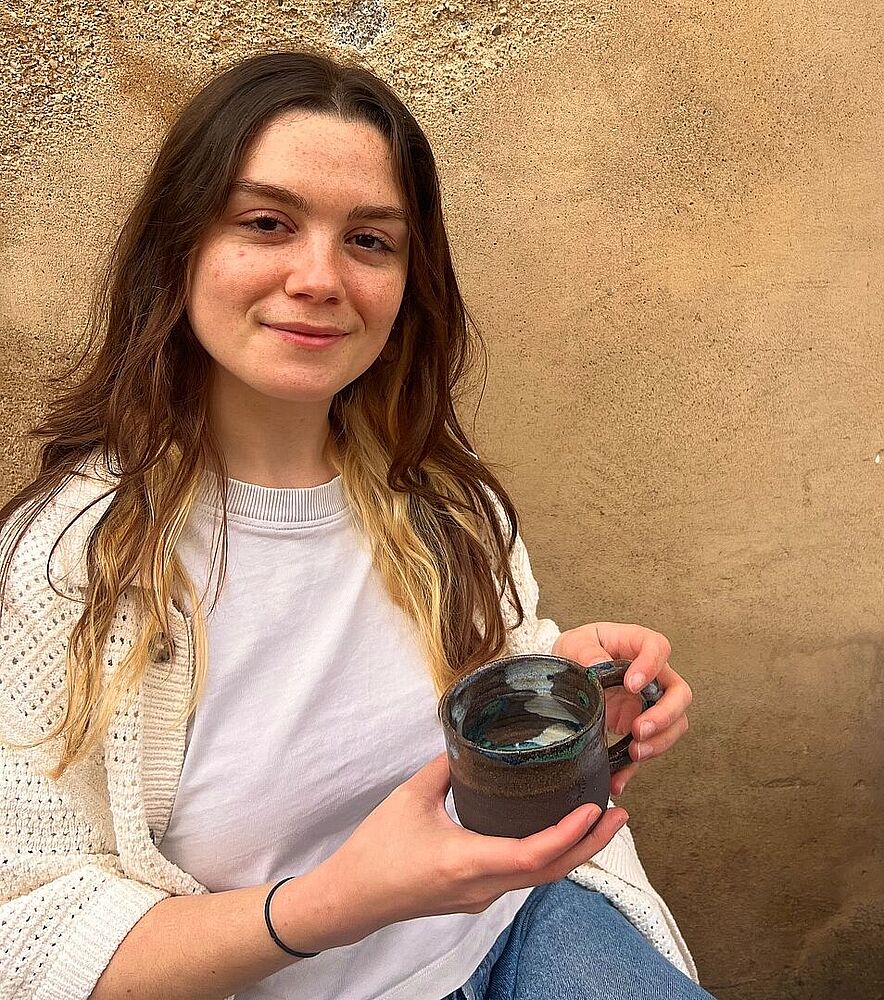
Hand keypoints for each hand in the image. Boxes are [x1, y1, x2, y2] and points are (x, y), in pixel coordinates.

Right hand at [282, 754, 627, 951]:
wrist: (351, 899)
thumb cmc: (376, 850)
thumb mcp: (411, 797)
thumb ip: (446, 766)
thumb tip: (472, 740)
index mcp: (466, 861)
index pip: (533, 854)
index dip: (569, 834)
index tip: (593, 809)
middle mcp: (482, 887)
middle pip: (551, 872)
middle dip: (590, 844)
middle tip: (617, 813)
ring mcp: (480, 897)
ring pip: (540, 879)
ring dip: (573, 852)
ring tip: (596, 820)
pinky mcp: (474, 897)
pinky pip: (522, 879)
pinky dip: (548, 857)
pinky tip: (554, 834)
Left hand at [552, 622, 691, 793]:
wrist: (564, 677)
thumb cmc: (575, 652)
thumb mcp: (573, 644)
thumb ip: (585, 652)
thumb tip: (598, 665)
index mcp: (635, 646)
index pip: (658, 648)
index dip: (652, 666)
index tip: (632, 684)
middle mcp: (650, 676)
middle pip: (678, 693)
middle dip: (665, 716)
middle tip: (638, 729)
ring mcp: (647, 703)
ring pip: (674, 725)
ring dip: (659, 742)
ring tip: (635, 752)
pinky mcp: (637, 727)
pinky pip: (645, 750)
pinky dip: (633, 769)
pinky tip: (618, 780)